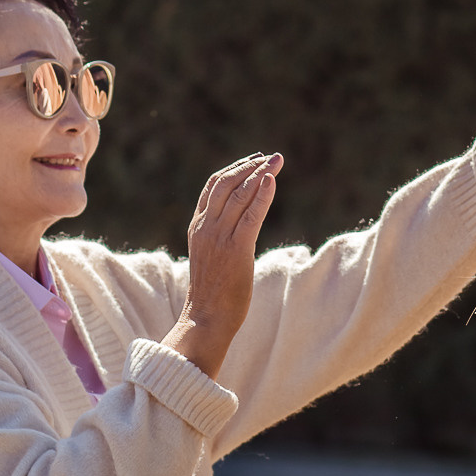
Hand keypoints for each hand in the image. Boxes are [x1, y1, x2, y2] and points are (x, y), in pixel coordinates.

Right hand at [162, 152, 281, 377]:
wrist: (205, 318)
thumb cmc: (212, 293)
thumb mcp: (210, 257)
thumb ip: (218, 238)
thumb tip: (239, 227)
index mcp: (197, 227)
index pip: (212, 187)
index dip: (234, 170)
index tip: (254, 160)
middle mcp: (206, 228)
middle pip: (226, 184)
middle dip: (250, 166)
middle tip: (271, 156)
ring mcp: (219, 238)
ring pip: (239, 195)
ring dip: (260, 174)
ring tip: (277, 161)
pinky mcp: (236, 250)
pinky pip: (250, 216)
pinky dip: (262, 195)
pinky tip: (272, 181)